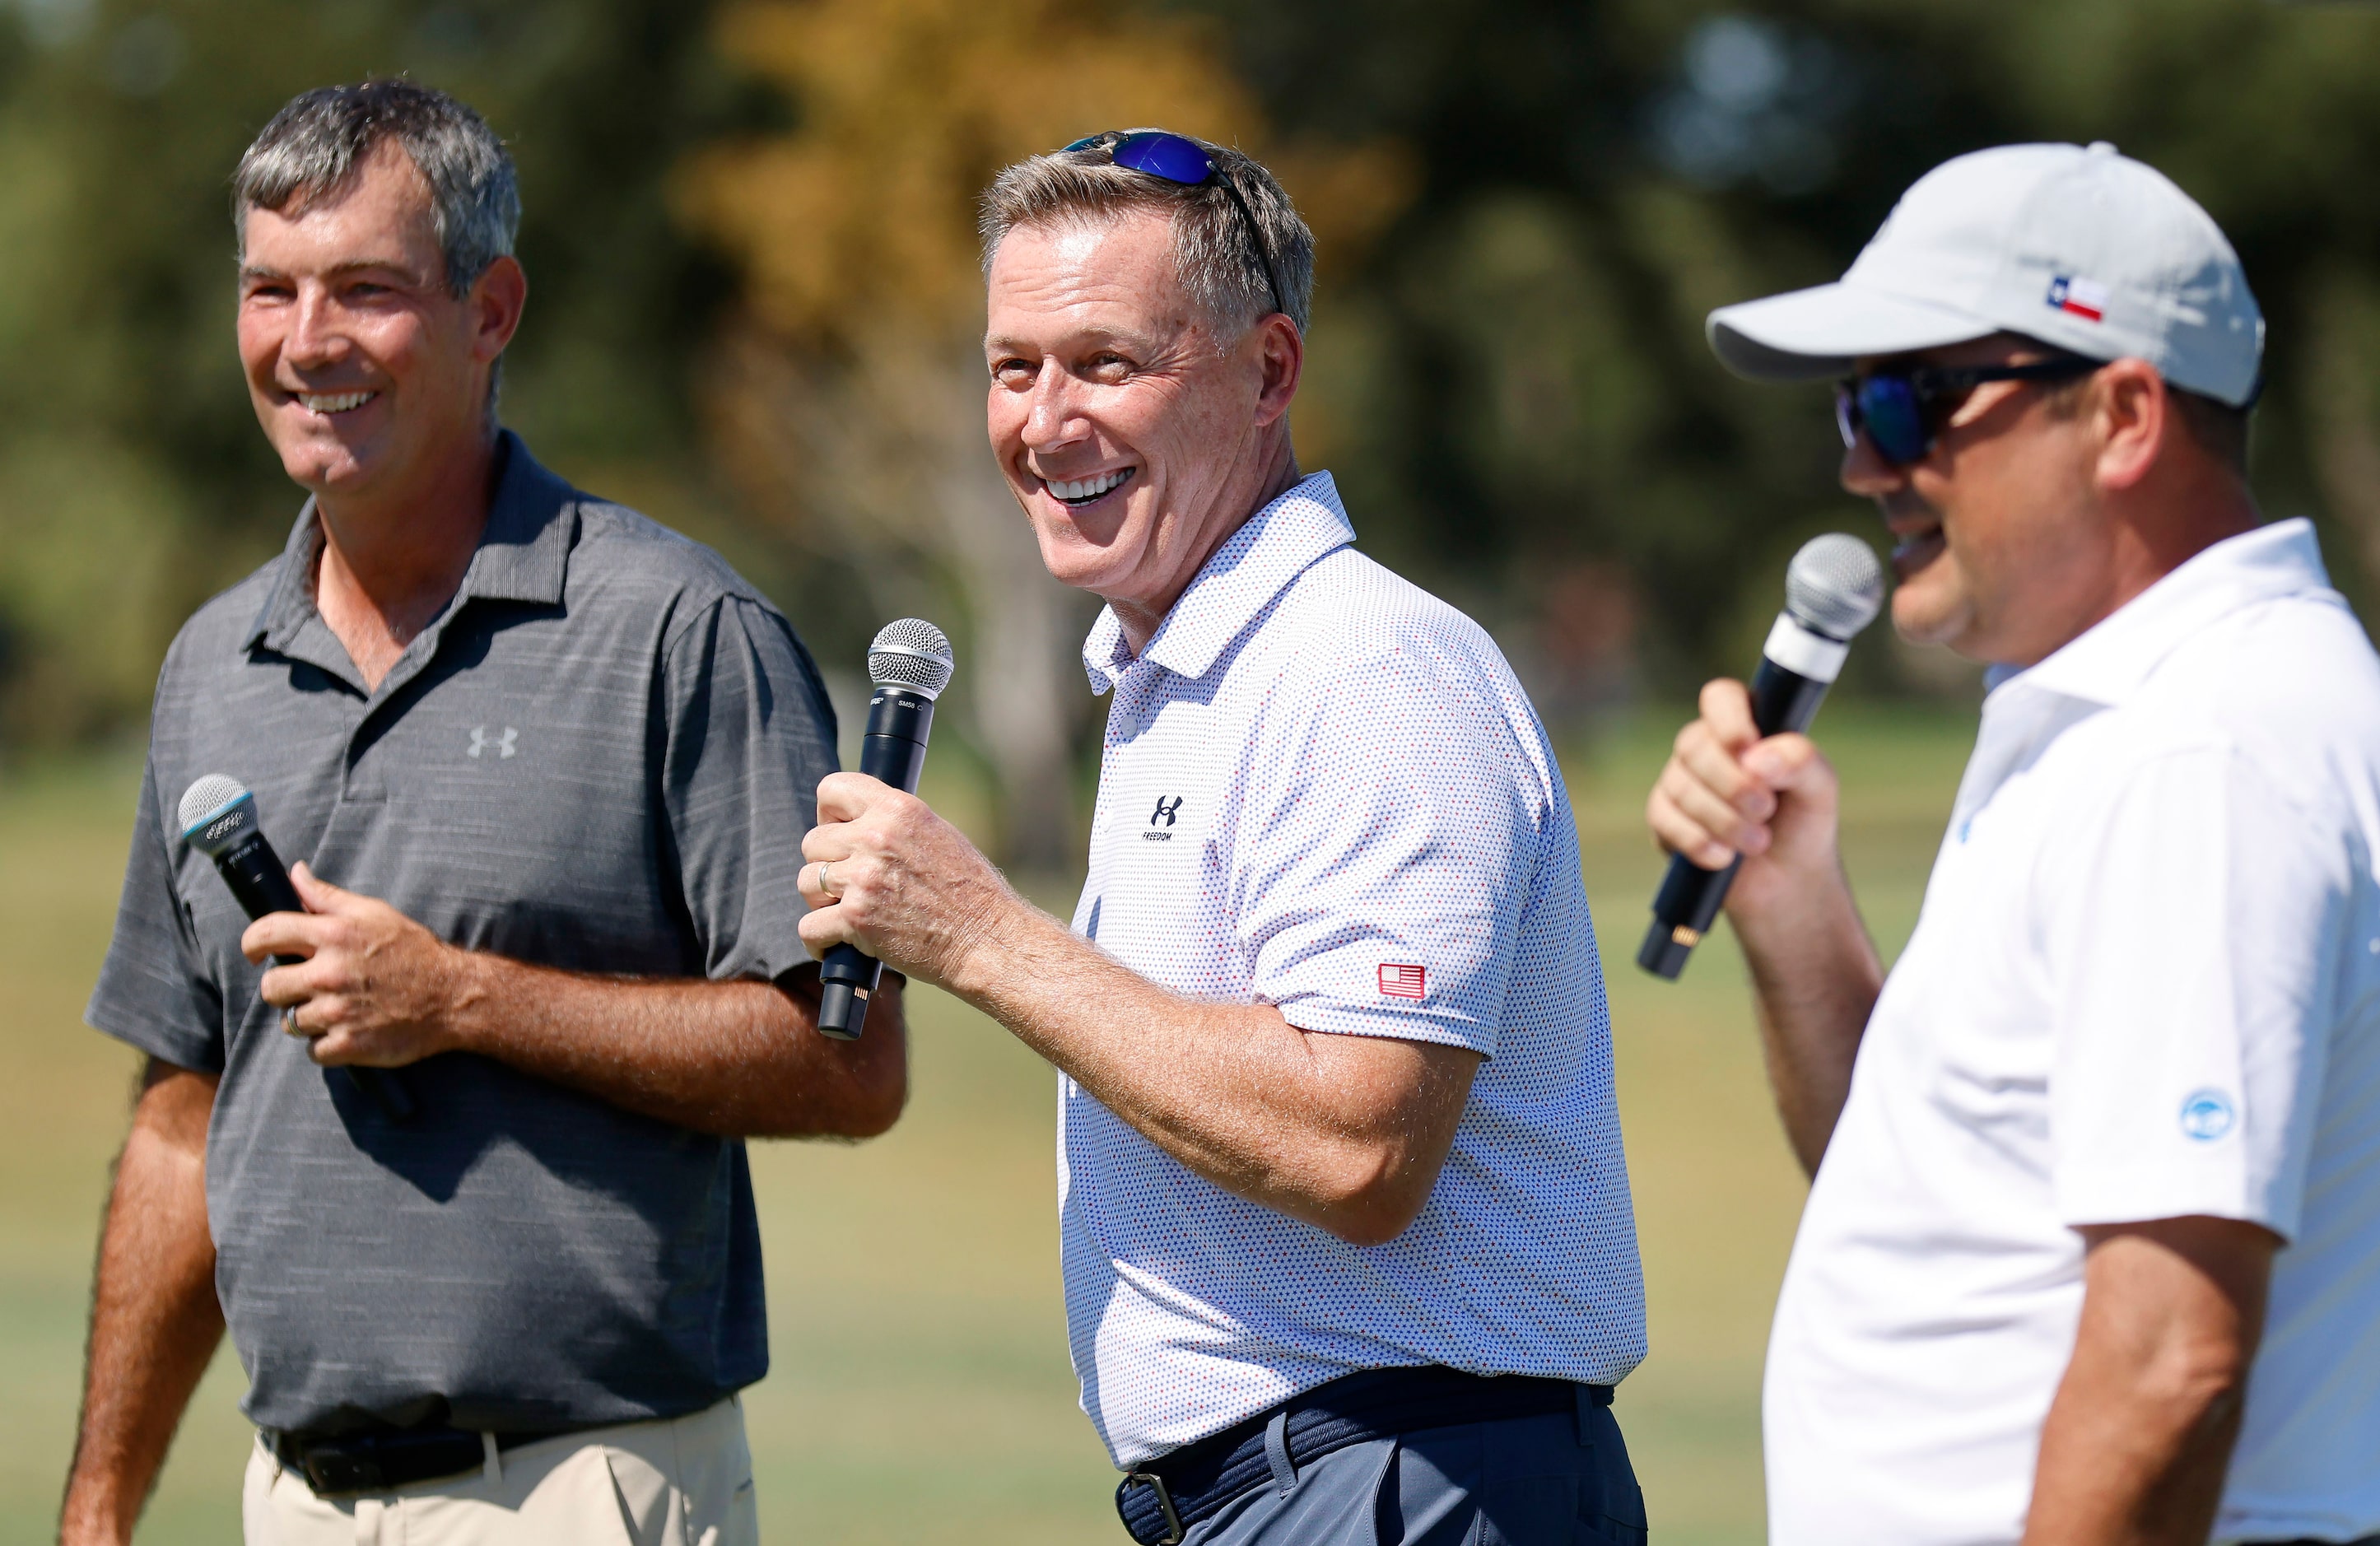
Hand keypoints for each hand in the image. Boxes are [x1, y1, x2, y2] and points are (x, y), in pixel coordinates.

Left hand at [240, 864, 479, 1067]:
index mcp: (333, 935)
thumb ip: (326, 897)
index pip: (265, 934)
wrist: (454, 996)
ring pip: (291, 1022)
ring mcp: (337, 1012)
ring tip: (336, 1009)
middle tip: (309, 987)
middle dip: (285, 987)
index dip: (252, 944)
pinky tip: (348, 1030)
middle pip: (271, 987)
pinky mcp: (348, 1045)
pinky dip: (327, 1045)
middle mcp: (330, 973)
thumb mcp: (373, 913)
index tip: (256, 953)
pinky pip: (313, 1050)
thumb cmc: (412, 951)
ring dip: (308, 1018)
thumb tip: (295, 872)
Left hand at [798, 773, 1020, 990]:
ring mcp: (863, 878)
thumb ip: (894, 824)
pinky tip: (836, 944)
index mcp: (898, 809)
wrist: (987, 939)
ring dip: (822, 901)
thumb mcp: (938, 835)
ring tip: (850, 912)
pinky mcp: (856, 918)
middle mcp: (876, 837)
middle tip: (850, 884)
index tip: (839, 832)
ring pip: (807, 882)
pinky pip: (809, 927)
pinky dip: (819, 941)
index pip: (833, 788)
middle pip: (812, 842)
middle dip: (826, 865)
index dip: (829, 814)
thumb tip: (856, 826)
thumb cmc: (971, 893)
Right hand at [1646, 678, 1842, 915]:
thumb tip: (1757, 759)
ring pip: (1682, 787)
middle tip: (1766, 811)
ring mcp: (1680, 782)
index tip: (1747, 747)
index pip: (1721, 697)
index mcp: (1744, 726)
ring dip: (1724, 821)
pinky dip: (1699, 842)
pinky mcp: (1665, 819)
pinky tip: (1724, 857)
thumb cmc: (1802, 823)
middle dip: (1733, 784)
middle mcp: (1706, 748)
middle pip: (1695, 745)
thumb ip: (1801, 760)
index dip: (1728, 718)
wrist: (1787, 879)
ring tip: (1757, 842)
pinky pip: (1666, 820)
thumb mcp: (1819, 788)